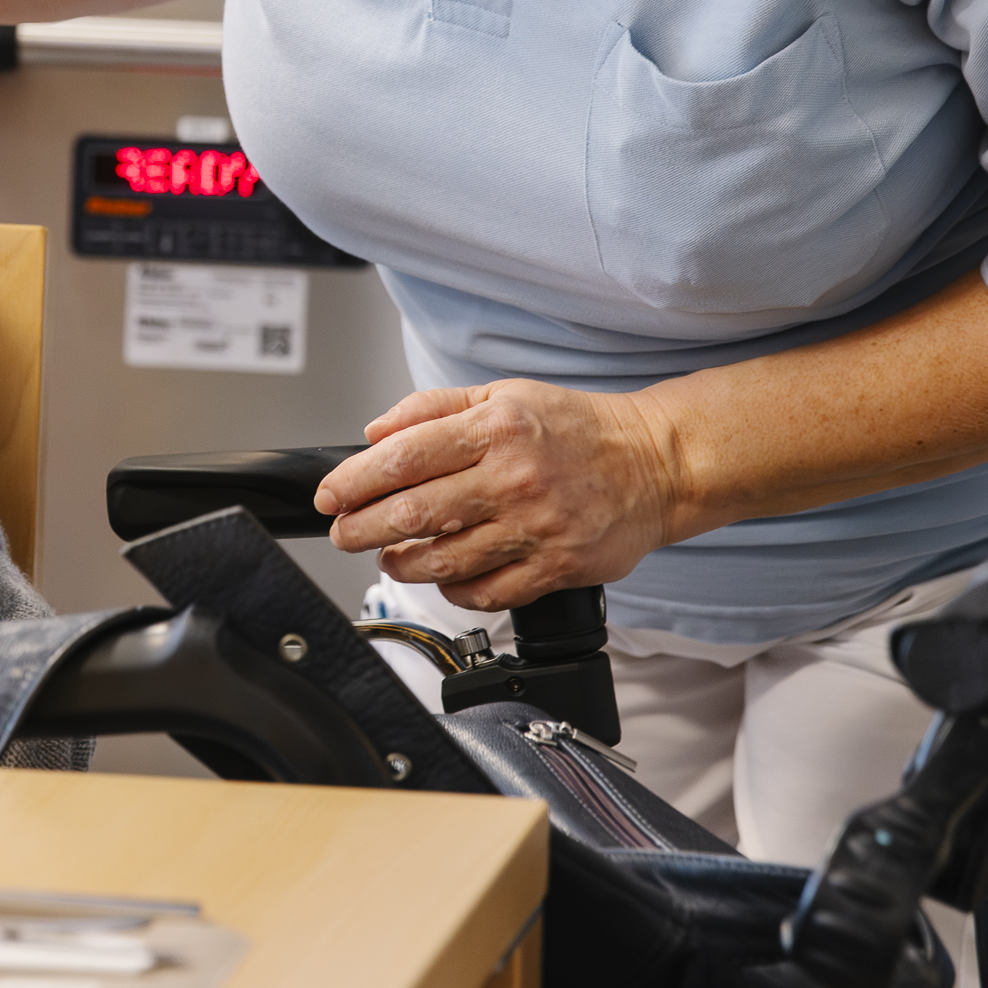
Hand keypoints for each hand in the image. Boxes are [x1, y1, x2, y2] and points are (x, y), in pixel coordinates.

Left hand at [314, 379, 691, 611]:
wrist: (656, 463)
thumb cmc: (579, 429)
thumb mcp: (505, 395)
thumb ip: (434, 409)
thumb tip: (375, 433)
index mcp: (497, 427)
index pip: (404, 456)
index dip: (355, 481)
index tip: (331, 495)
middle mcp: (514, 477)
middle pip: (414, 513)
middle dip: (363, 528)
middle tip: (344, 533)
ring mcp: (536, 527)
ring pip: (445, 561)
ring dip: (403, 564)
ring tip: (390, 557)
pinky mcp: (555, 567)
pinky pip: (486, 593)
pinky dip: (453, 591)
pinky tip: (444, 577)